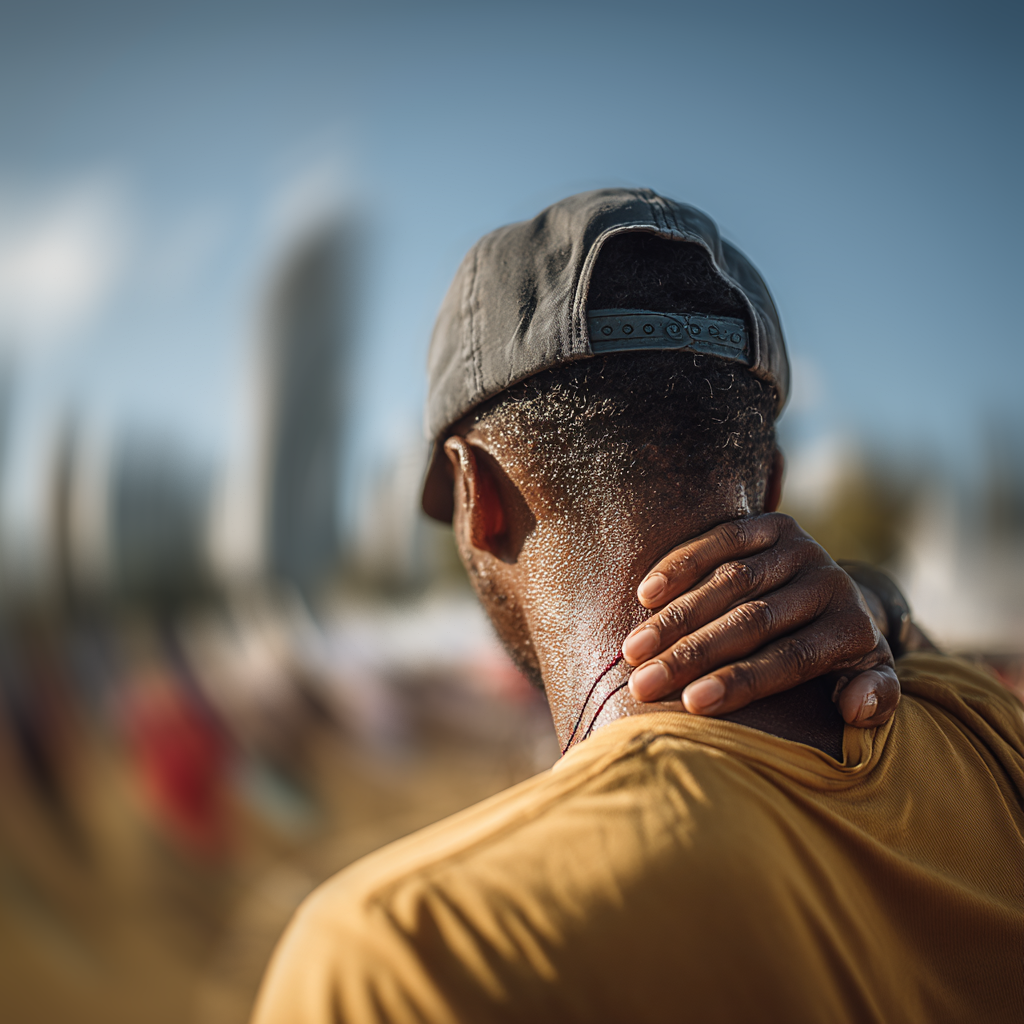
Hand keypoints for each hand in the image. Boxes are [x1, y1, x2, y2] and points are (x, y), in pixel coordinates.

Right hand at [621, 513, 899, 727]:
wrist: (834, 596)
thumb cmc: (836, 659)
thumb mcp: (867, 683)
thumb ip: (874, 700)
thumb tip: (858, 707)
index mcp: (853, 629)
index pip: (790, 659)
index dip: (738, 681)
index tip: (689, 705)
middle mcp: (829, 582)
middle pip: (752, 621)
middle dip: (693, 654)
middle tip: (643, 683)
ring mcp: (799, 548)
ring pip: (729, 582)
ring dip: (675, 617)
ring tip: (633, 650)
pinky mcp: (771, 524)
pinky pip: (720, 540)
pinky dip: (680, 566)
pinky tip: (645, 595)